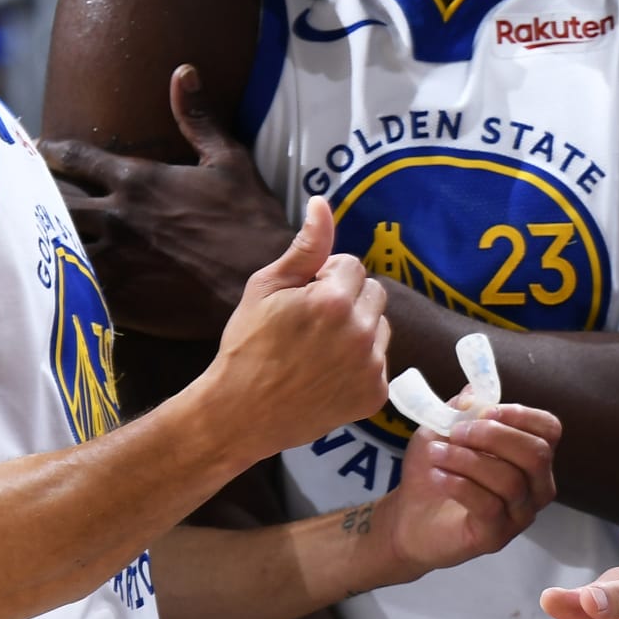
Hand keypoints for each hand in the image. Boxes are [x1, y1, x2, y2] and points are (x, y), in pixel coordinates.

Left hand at [41, 65, 294, 338]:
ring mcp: (113, 258)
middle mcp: (115, 216)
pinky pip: (74, 283)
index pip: (76, 157)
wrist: (259, 279)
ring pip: (56, 241)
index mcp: (136, 179)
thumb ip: (197, 117)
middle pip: (54, 199)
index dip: (50, 151)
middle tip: (16, 189)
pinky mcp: (118, 296)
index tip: (33, 147)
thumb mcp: (228, 159)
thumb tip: (183, 71)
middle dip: (34, 192)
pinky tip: (48, 277)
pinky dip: (60, 276)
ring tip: (22, 232)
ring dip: (39, 234)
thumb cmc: (248, 218)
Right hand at [208, 195, 390, 456]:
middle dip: (347, 299)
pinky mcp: (375, 395)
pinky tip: (327, 374)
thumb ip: (305, 247)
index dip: (324, 279)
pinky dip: (359, 364)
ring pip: (379, 326)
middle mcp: (361, 332)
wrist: (239, 414)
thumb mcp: (266, 288)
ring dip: (357, 329)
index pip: (352, 265)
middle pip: (373, 292)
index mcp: (335, 300)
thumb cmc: (247, 346)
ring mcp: (371, 367)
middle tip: (311, 323)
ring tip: (319, 350)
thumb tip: (322, 204)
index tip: (301, 300)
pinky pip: (378, 361)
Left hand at [376, 404, 560, 575]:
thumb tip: (475, 394)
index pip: (549, 430)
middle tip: (456, 432)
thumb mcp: (442, 428)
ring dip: (468, 460)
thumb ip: (461, 409)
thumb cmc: (435, 467)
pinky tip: (438, 476)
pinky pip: (490, 507)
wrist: (409, 515)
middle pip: (536, 454)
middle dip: (494, 436)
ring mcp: (519, 515)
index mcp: (529, 455)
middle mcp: (535, 486)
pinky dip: (461, 485)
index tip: (485, 411)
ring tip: (436, 454)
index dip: (522, 416)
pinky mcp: (496, 537)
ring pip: (511, 482)